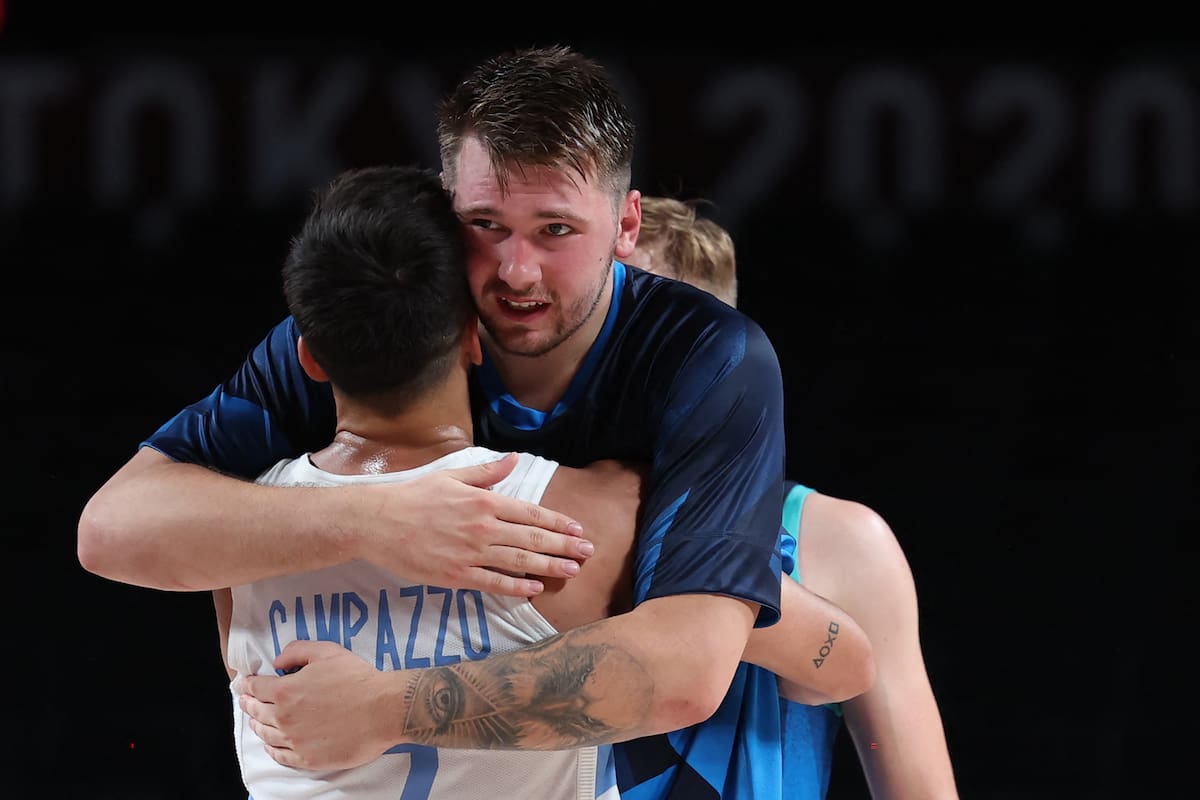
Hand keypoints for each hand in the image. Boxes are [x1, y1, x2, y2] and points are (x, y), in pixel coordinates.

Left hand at [240, 640, 394, 770]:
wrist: (383, 710)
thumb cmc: (357, 679)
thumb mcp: (327, 652)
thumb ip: (298, 651)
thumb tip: (278, 661)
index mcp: (285, 691)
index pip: (257, 688)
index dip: (248, 684)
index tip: (245, 684)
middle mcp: (284, 718)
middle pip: (257, 712)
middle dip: (248, 704)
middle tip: (245, 700)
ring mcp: (294, 741)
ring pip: (266, 734)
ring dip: (257, 725)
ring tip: (255, 721)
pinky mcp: (307, 759)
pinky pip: (280, 756)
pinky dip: (271, 748)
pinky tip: (270, 744)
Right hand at [350, 453, 592, 596]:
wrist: (376, 522)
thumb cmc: (413, 495)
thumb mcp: (451, 476)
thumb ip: (486, 473)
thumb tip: (514, 460)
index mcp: (483, 501)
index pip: (530, 513)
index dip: (558, 522)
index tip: (577, 528)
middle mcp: (482, 528)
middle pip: (532, 538)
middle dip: (564, 546)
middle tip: (588, 552)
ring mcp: (470, 554)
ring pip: (519, 562)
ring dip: (549, 567)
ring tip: (572, 570)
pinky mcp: (456, 576)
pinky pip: (493, 583)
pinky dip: (516, 588)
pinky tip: (534, 589)